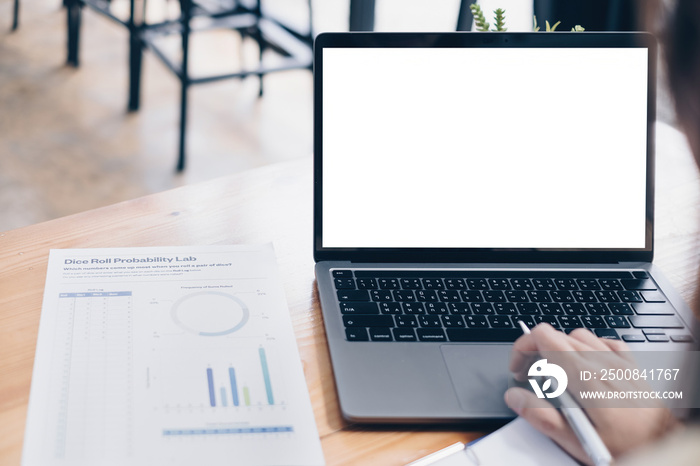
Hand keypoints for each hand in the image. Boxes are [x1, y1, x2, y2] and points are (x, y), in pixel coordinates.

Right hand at [504, 324, 678, 463]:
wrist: (664, 447)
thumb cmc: (625, 447)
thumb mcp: (575, 440)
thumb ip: (541, 416)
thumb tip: (515, 397)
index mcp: (583, 376)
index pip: (544, 336)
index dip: (523, 348)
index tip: (519, 369)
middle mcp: (600, 362)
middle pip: (556, 336)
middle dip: (537, 354)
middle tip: (533, 380)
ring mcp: (617, 361)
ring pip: (578, 336)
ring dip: (562, 351)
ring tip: (558, 376)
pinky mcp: (630, 365)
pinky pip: (605, 342)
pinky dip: (589, 349)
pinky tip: (587, 368)